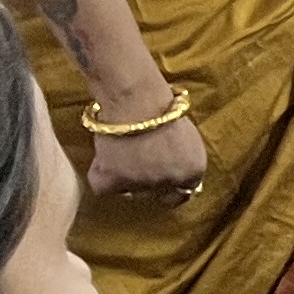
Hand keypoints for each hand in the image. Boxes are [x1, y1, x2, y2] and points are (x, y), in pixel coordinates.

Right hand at [85, 102, 205, 207]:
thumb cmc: (162, 110)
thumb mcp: (188, 139)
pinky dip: (101, 175)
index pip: (182, 193)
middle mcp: (169, 182)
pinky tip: (104, 158)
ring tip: (122, 150)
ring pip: (129, 190)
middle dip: (147, 181)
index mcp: (193, 171)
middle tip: (138, 160)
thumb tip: (176, 176)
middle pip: (154, 194)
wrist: (136, 100)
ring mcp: (141, 184)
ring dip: (124, 176)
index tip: (159, 175)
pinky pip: (103, 187)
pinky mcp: (113, 181)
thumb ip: (184, 162)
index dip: (169, 184)